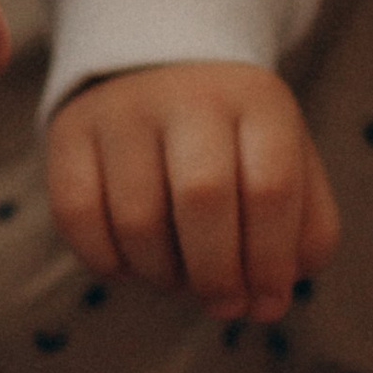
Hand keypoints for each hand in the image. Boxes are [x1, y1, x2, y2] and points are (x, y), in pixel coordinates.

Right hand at [46, 62, 340, 322]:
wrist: (159, 67)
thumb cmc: (235, 143)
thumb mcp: (288, 167)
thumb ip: (303, 236)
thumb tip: (268, 304)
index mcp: (258, 101)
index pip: (271, 189)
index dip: (270, 262)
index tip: (265, 303)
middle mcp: (188, 95)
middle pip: (203, 198)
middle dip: (216, 274)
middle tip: (221, 305)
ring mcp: (123, 110)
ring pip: (138, 219)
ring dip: (161, 275)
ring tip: (178, 279)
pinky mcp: (70, 130)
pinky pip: (78, 217)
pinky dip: (107, 262)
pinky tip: (130, 265)